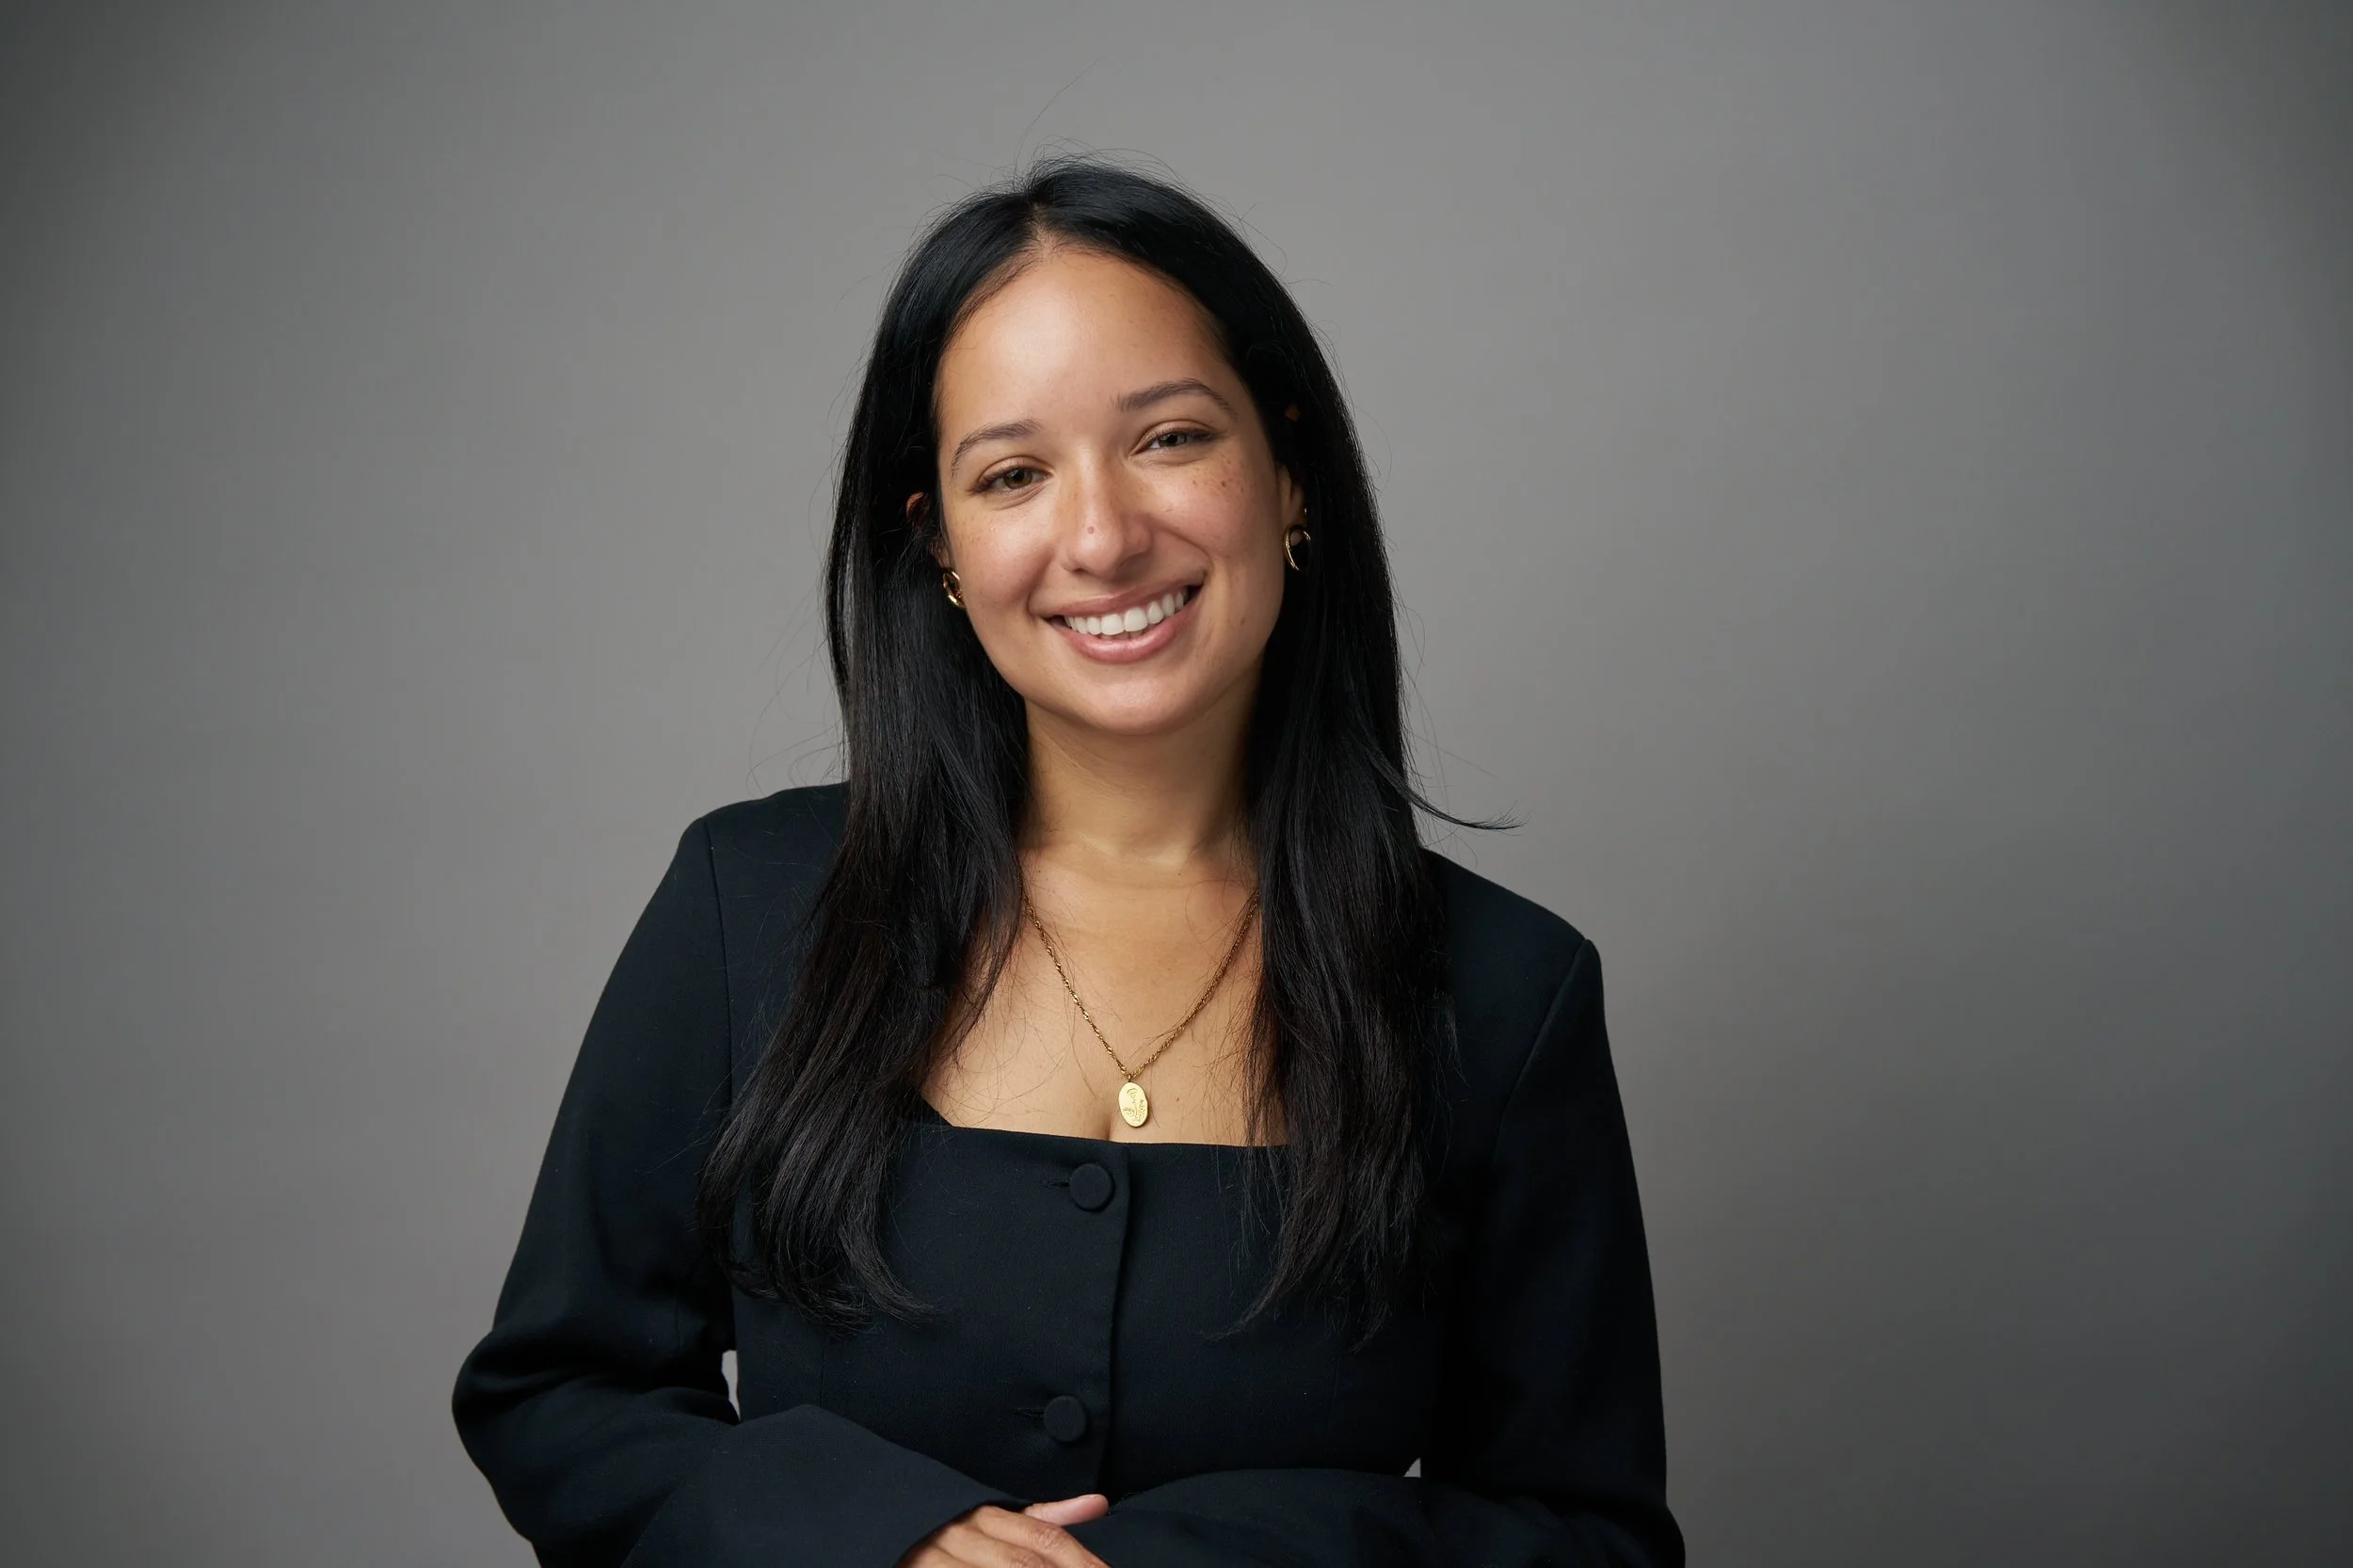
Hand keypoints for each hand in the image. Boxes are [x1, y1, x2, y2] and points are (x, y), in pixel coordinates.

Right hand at [896, 1493, 1110, 1566]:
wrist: (879, 1525)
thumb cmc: (947, 1535)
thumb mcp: (994, 1520)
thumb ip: (1043, 1517)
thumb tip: (1097, 1504)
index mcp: (985, 1514)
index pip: (1045, 1538)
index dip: (1082, 1561)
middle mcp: (962, 1533)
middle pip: (1026, 1563)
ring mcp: (935, 1558)